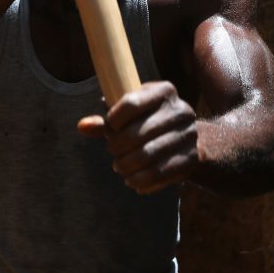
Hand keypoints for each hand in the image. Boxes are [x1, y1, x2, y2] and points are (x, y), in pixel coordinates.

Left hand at [77, 81, 198, 194]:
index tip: (110, 129)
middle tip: (112, 152)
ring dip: (127, 165)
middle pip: (138, 132)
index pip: (131, 103)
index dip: (114, 119)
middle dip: (117, 146)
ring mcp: (189, 135)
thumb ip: (106, 121)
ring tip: (119, 167)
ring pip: (148, 155)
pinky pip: (160, 173)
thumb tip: (81, 126)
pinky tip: (132, 180)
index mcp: (164, 91)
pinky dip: (141, 180)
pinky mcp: (191, 158)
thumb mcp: (132, 115)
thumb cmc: (150, 122)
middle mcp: (180, 110)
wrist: (189, 139)